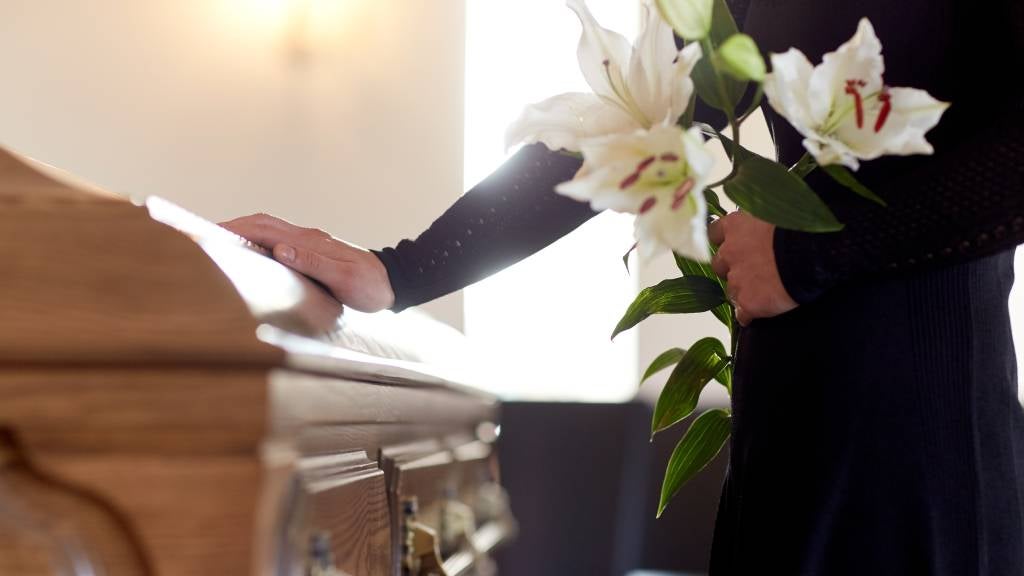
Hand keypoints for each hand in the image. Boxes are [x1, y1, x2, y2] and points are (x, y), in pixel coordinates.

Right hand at [220, 214, 394, 311]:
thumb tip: (279, 249)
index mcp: (309, 241)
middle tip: (202, 236)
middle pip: (261, 224)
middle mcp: (307, 238)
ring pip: (268, 231)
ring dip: (243, 233)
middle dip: (232, 228)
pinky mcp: (312, 253)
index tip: (209, 232)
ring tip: (218, 244)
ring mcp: (309, 244)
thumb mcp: (344, 278)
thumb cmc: (371, 286)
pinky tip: (248, 255)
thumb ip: (313, 263)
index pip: (264, 228)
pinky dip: (257, 244)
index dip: (235, 228)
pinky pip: (278, 242)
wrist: (395, 284)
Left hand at [708, 212, 797, 325]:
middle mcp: (730, 252)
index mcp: (736, 226)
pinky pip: (742, 314)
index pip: (715, 233)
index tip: (733, 245)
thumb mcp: (775, 213)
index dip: (724, 242)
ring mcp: (737, 279)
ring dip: (742, 292)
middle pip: (719, 265)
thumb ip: (760, 222)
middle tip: (753, 270)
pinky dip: (749, 314)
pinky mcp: (747, 302)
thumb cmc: (801, 226)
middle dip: (732, 269)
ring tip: (762, 293)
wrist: (813, 252)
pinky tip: (759, 313)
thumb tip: (762, 227)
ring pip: (730, 291)